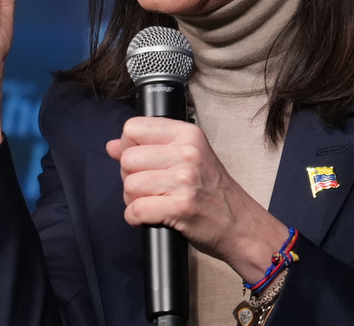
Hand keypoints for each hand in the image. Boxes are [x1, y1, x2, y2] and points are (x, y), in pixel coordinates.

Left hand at [106, 117, 287, 283]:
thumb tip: (111, 146)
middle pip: (128, 159)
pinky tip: (150, 217)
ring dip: (133, 200)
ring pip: (129, 186)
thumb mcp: (188, 158)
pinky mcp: (180, 207)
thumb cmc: (214, 192)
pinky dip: (136, 218)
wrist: (241, 225)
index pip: (134, 128)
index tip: (140, 162)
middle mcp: (187, 153)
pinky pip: (136, 210)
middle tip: (149, 188)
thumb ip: (150, 148)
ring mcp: (185, 180)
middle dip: (130, 177)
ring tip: (152, 203)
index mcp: (188, 134)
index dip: (128, 147)